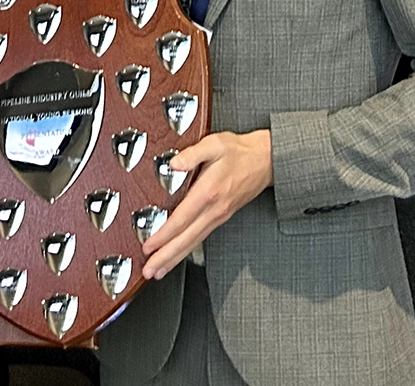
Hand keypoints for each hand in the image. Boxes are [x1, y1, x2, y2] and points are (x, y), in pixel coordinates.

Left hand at [140, 129, 273, 280]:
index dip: (163, 235)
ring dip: (174, 258)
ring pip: (193, 242)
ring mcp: (219, 216)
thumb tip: (173, 163)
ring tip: (158, 271)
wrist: (265, 160)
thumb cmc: (239, 152)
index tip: (148, 246)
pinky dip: (186, 250)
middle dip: (166, 257)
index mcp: (208, 192)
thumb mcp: (214, 144)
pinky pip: (200, 238)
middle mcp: (214, 209)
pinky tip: (177, 255)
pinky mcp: (221, 217)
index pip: (181, 219)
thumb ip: (191, 154)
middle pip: (186, 239)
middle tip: (149, 271)